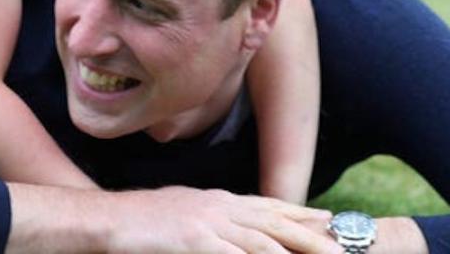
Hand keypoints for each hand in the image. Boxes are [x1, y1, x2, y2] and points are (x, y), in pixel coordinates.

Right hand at [110, 187, 340, 253]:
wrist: (106, 219)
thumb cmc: (140, 223)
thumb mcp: (182, 216)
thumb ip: (210, 223)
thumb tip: (229, 234)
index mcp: (217, 200)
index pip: (268, 205)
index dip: (300, 214)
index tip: (329, 221)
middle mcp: (218, 207)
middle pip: (275, 221)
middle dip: (312, 236)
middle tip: (343, 248)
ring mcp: (207, 222)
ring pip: (263, 239)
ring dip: (296, 252)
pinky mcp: (194, 239)